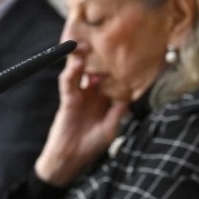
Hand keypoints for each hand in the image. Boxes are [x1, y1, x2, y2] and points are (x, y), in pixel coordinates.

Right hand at [35, 53, 128, 186]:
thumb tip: (131, 94)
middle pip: (94, 68)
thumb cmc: (91, 145)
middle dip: (97, 55)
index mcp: (103, 97)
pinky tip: (77, 64)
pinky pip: (69, 83)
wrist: (70, 159)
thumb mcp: (111, 127)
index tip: (126, 51)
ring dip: (81, 57)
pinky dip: (72, 73)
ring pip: (79, 71)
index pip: (111, 77)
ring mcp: (79, 94)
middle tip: (102, 38)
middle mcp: (91, 92)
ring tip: (86, 43)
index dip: (116, 65)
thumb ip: (119, 110)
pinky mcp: (68, 100)